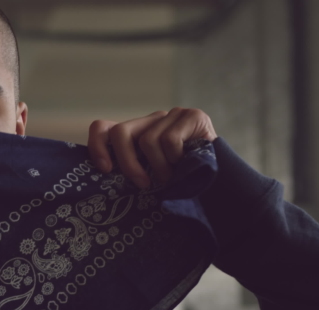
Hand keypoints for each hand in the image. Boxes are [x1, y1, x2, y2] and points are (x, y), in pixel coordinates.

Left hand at [87, 107, 216, 188]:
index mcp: (136, 134)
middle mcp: (151, 121)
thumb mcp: (149, 179)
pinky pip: (169, 140)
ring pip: (148, 140)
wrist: (221, 183)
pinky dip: (176, 159)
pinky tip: (186, 164)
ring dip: (160, 167)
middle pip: (120, 132)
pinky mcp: (193, 116)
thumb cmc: (181, 184)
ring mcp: (172, 115)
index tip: (106, 170)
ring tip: (171, 178)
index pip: (103, 128)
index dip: (97, 146)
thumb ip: (130, 172)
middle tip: (142, 184)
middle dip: (128, 163)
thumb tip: (101, 180)